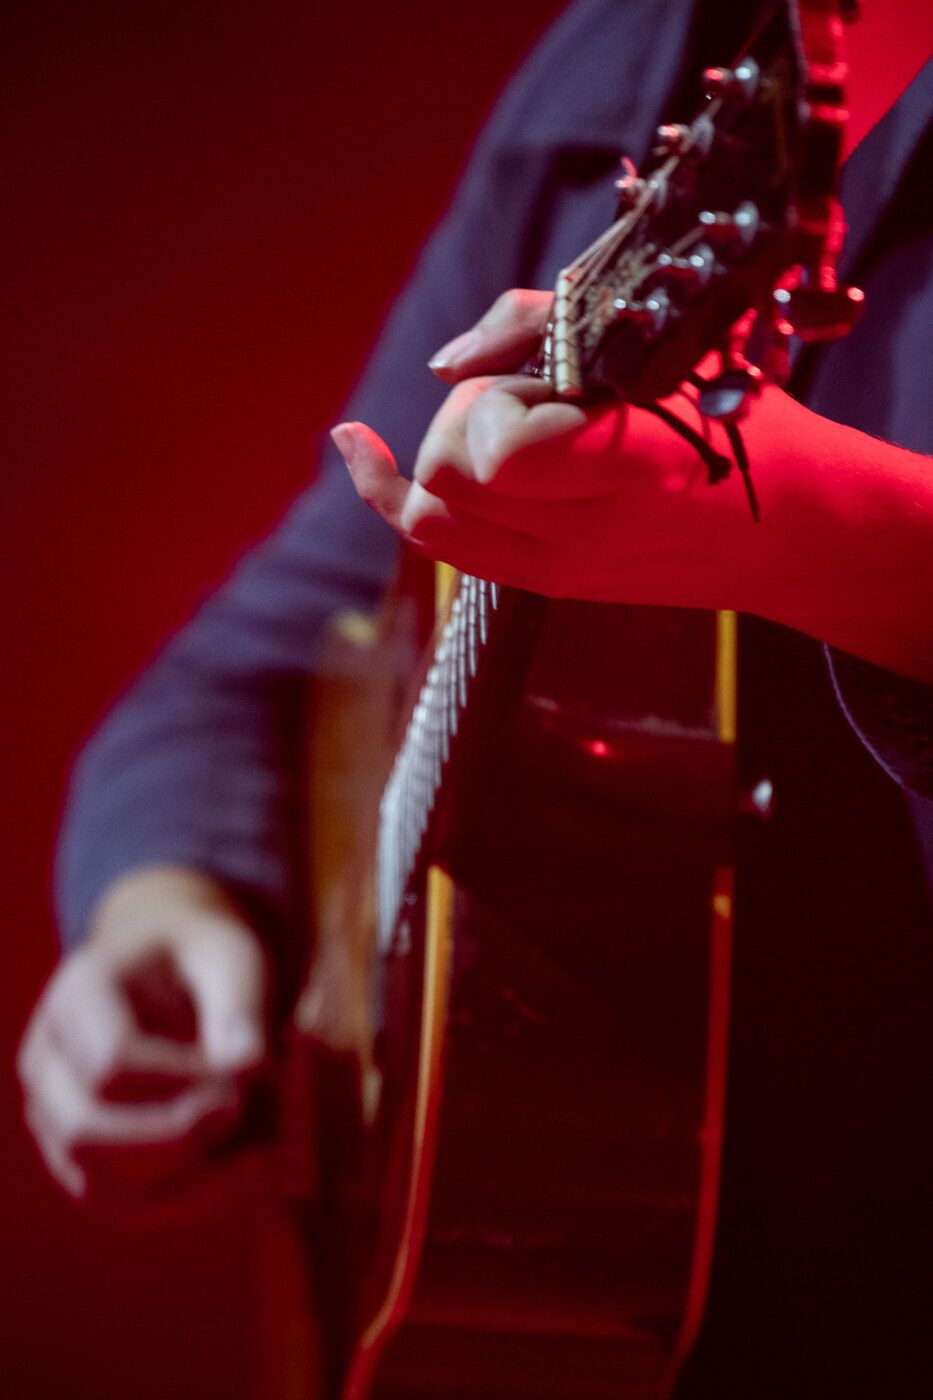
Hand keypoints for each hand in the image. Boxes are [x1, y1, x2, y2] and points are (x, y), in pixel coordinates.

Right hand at [18, 865, 267, 1210]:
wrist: (171, 963)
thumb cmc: (203, 955)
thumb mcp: (231, 957)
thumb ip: (239, 1008)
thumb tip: (248, 1070)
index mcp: (79, 991)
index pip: (113, 1063)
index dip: (186, 1081)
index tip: (250, 1075)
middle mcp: (47, 1054)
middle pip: (85, 1130)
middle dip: (176, 1138)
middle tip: (247, 1118)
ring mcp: (51, 1108)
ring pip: (93, 1179)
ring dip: (178, 1178)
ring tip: (250, 1150)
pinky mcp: (74, 1149)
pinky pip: (113, 1200)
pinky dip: (174, 1199)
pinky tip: (231, 1174)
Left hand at [332, 288, 784, 610]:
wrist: (785, 527)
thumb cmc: (733, 417)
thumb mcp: (662, 340)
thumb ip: (541, 326)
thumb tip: (443, 365)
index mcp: (629, 464)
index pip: (495, 455)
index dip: (494, 405)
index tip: (549, 382)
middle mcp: (586, 534)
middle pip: (447, 475)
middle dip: (471, 418)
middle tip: (543, 398)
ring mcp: (561, 572)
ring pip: (429, 517)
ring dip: (444, 453)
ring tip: (498, 421)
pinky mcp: (545, 585)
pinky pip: (438, 545)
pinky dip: (391, 492)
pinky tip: (357, 447)